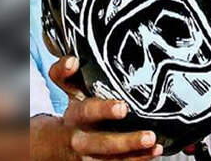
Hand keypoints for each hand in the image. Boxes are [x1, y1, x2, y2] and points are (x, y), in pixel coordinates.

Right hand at [47, 56, 161, 159]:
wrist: (55, 143)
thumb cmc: (75, 112)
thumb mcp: (68, 91)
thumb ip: (66, 72)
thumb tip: (72, 61)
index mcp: (76, 116)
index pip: (88, 111)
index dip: (104, 110)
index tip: (123, 108)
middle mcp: (81, 139)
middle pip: (102, 143)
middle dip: (125, 141)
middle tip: (149, 136)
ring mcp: (89, 156)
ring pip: (111, 159)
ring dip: (135, 155)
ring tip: (155, 146)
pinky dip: (137, 160)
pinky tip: (154, 154)